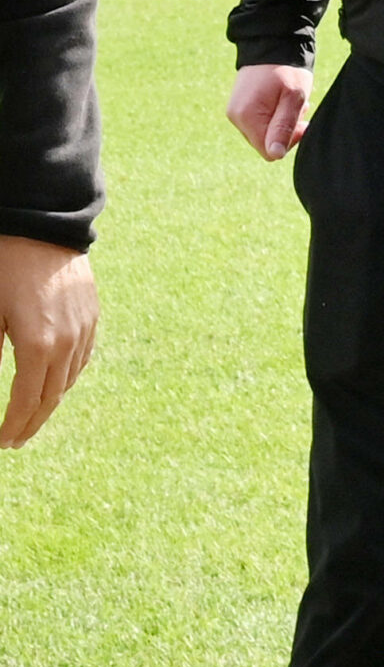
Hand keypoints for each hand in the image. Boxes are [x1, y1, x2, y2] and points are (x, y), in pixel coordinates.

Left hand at [0, 236, 96, 447]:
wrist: (44, 224)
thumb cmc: (6, 267)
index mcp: (38, 346)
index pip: (27, 402)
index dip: (13, 426)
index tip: (2, 442)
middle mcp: (67, 343)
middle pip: (51, 398)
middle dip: (32, 423)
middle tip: (15, 440)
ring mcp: (84, 330)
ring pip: (68, 381)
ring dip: (50, 402)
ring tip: (32, 415)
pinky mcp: (92, 316)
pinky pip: (81, 359)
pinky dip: (66, 377)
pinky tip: (55, 382)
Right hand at [227, 64, 313, 159]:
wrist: (272, 43)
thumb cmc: (287, 69)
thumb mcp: (293, 98)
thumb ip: (283, 127)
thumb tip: (274, 155)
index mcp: (247, 117)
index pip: (269, 151)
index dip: (289, 142)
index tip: (302, 122)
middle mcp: (236, 117)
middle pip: (265, 144)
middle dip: (286, 131)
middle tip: (297, 108)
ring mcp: (236, 112)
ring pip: (264, 133)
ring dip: (281, 122)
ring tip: (289, 102)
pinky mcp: (239, 107)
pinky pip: (258, 122)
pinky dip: (273, 115)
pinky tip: (280, 100)